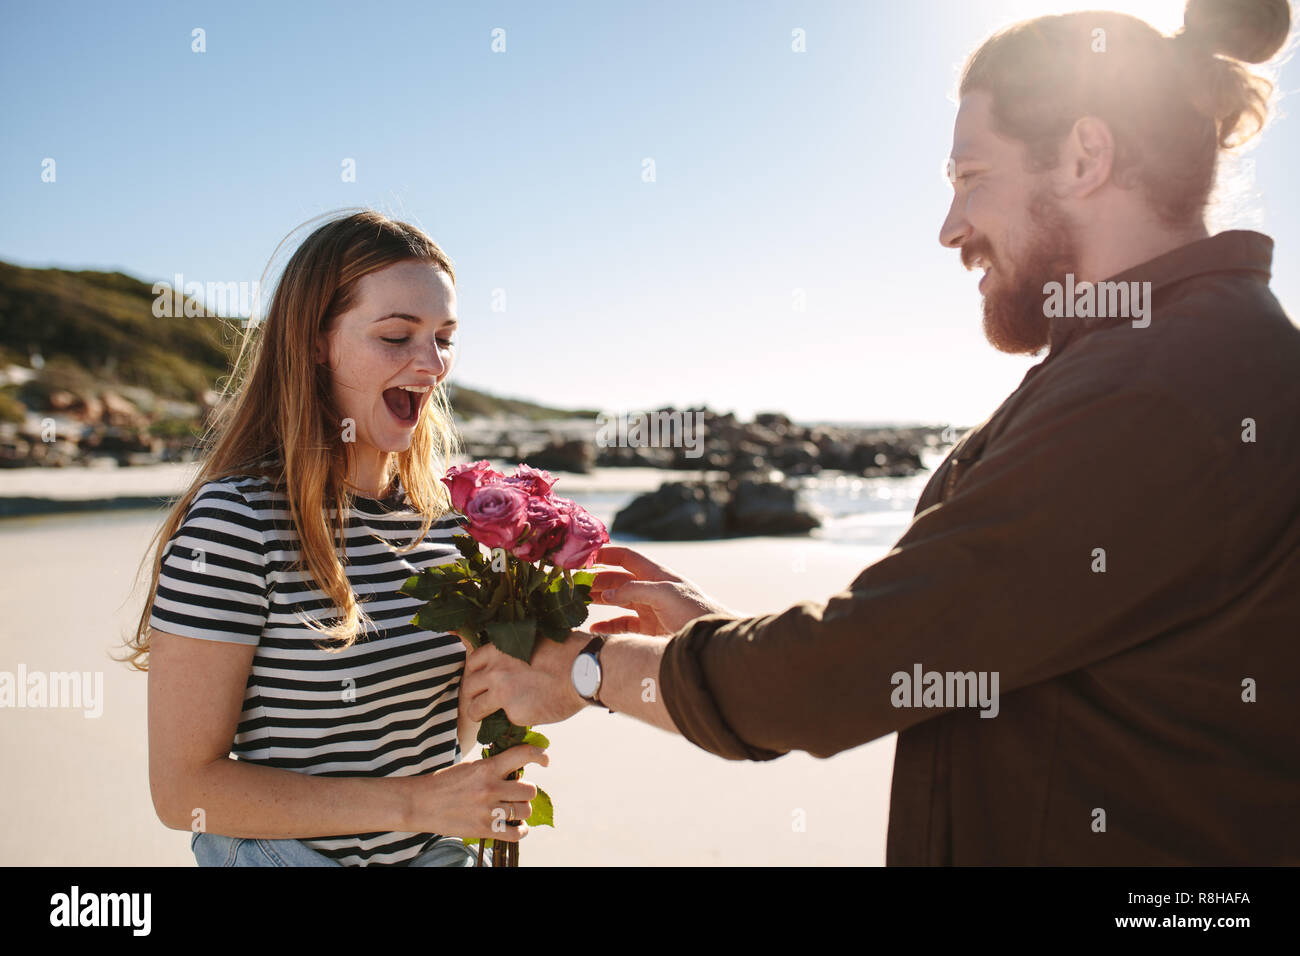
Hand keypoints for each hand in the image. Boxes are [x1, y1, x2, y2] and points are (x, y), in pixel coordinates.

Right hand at [407, 743, 547, 839]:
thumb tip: (516, 766)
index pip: (523, 755)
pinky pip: (515, 833)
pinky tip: (517, 827)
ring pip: (525, 810)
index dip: (539, 754)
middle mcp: (490, 788)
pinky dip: (521, 831)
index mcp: (487, 767)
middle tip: (517, 792)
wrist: (420, 803)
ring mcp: (487, 810)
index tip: (544, 759)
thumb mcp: (470, 767)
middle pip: (529, 790)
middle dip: (527, 791)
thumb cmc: (445, 783)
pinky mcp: (483, 829)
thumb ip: (492, 766)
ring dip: (523, 810)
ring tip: (515, 810)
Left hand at [460, 629, 590, 727]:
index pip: (472, 663)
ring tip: (490, 717)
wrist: (585, 670)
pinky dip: (514, 719)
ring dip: (481, 713)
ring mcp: (502, 694)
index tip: (484, 680)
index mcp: (499, 649)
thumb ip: (516, 651)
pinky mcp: (514, 714)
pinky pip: (505, 720)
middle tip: (482, 701)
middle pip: (469, 687)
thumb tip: (513, 661)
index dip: (477, 673)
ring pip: (475, 710)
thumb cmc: (568, 651)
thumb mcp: (534, 640)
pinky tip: (528, 714)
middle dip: (474, 695)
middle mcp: (494, 671)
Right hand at [588, 545, 737, 635]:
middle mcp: (650, 589)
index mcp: (655, 574)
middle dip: (596, 580)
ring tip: (578, 604)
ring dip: (599, 601)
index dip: (606, 554)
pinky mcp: (648, 629)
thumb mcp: (666, 594)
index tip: (584, 555)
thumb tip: (607, 593)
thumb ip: (636, 590)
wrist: (711, 639)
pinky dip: (607, 626)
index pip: (626, 557)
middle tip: (574, 585)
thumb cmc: (695, 610)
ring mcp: (649, 609)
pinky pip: (622, 624)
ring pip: (617, 601)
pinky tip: (594, 630)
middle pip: (617, 579)